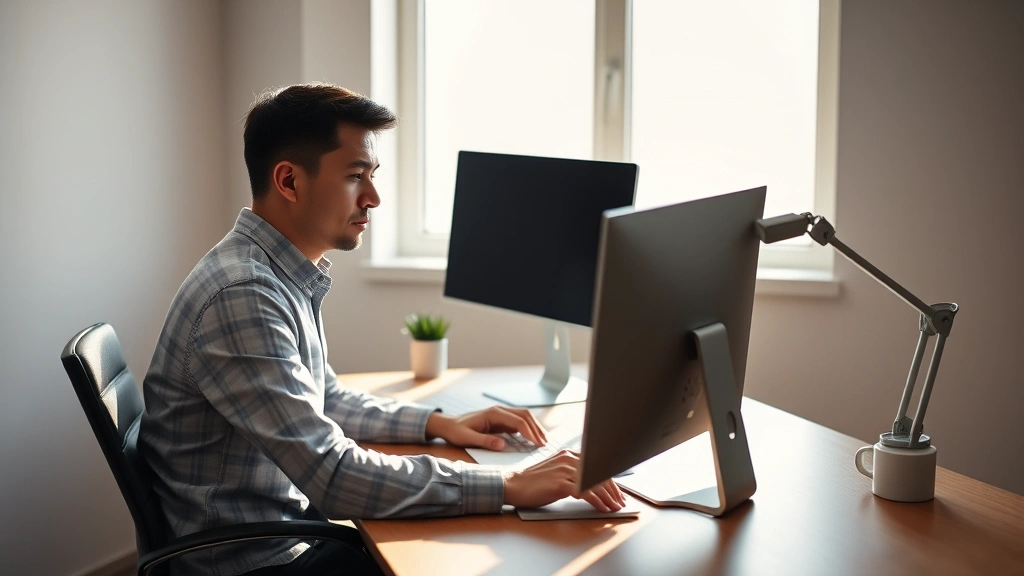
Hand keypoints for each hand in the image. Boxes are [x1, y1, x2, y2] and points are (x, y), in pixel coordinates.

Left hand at [425, 406, 547, 450]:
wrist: (448, 425)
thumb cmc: (456, 432)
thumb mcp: (467, 439)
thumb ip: (485, 441)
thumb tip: (503, 445)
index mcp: (493, 414)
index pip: (518, 421)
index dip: (530, 432)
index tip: (538, 444)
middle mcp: (499, 411)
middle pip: (525, 415)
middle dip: (537, 429)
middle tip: (545, 444)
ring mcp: (501, 414)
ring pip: (524, 416)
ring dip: (535, 427)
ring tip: (543, 441)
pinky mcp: (501, 420)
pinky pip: (519, 422)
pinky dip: (529, 428)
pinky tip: (533, 439)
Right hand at [502, 450, 625, 511]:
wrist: (514, 485)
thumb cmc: (533, 482)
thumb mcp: (556, 472)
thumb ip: (573, 473)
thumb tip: (592, 486)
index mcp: (569, 454)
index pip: (597, 465)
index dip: (610, 480)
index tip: (617, 492)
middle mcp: (569, 459)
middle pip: (599, 473)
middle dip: (613, 490)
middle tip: (620, 502)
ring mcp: (565, 470)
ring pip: (595, 484)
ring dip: (608, 498)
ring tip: (614, 507)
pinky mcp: (561, 483)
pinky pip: (586, 493)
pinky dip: (597, 502)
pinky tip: (601, 508)